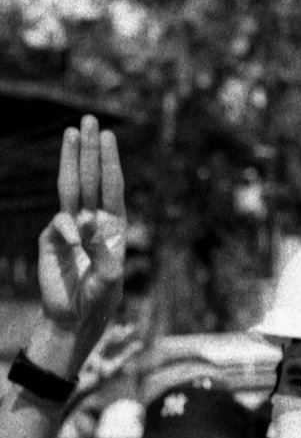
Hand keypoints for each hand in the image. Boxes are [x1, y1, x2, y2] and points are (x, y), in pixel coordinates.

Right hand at [36, 119, 127, 362]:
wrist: (75, 318)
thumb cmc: (99, 298)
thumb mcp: (110, 276)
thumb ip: (102, 250)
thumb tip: (85, 223)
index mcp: (112, 226)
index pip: (110, 187)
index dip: (109, 161)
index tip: (108, 135)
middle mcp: (91, 221)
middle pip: (90, 178)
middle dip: (89, 150)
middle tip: (88, 120)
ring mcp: (69, 227)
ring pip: (70, 188)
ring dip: (71, 160)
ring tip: (70, 132)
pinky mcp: (50, 239)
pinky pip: (60, 225)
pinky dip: (69, 228)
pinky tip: (78, 236)